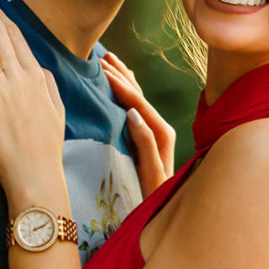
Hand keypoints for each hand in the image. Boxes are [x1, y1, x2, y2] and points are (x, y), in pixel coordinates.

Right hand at [102, 50, 174, 195]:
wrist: (165, 211)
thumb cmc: (155, 197)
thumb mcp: (150, 172)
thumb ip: (145, 142)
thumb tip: (132, 112)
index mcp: (162, 135)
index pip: (139, 103)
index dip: (121, 86)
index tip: (103, 71)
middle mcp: (161, 130)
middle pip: (139, 96)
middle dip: (121, 75)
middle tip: (102, 57)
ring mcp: (156, 133)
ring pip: (138, 98)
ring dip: (124, 78)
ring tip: (109, 61)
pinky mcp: (149, 138)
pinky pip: (137, 107)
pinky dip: (128, 91)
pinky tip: (122, 83)